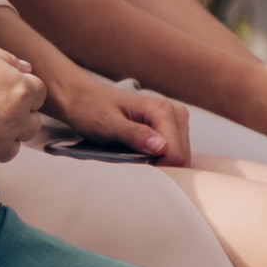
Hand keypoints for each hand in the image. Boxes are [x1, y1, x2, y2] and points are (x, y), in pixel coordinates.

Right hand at [0, 39, 47, 169]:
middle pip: (31, 125)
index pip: (39, 94)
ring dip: (2, 138)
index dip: (23, 88)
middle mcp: (14, 120)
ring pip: (12, 148)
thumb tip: (28, 69)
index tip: (4, 87)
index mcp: (20, 90)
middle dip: (17, 115)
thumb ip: (8, 60)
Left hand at [49, 74, 192, 164]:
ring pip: (180, 156)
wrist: (84, 98)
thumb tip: (161, 147)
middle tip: (133, 163)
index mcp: (161, 109)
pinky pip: (174, 151)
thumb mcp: (108, 125)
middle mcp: (174, 112)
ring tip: (135, 156)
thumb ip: (134, 135)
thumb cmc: (92, 109)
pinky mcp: (171, 127)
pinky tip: (142, 154)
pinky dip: (160, 158)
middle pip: (182, 156)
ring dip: (161, 162)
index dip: (159, 168)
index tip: (137, 169)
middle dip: (161, 165)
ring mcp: (175, 119)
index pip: (176, 153)